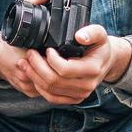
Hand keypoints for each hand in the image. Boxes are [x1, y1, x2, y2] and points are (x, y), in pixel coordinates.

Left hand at [0, 0, 131, 103]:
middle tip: (30, 54)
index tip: (47, 49)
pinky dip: (39, 87)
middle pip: (54, 81)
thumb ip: (92, 32)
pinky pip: (52, 98)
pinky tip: (33, 76)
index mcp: (92, 70)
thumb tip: (79, 36)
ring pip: (50, 90)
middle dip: (37, 67)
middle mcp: (86, 86)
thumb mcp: (100, 34)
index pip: (65, 69)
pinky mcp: (73, 99)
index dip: (51, 59)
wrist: (106, 62)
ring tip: (25, 63)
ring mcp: (80, 95)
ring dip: (34, 77)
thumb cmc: (100, 47)